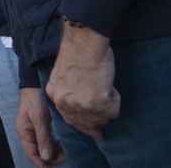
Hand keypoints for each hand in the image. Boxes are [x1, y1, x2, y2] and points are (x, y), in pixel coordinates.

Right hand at [17, 87, 65, 166]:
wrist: (33, 89)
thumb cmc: (34, 102)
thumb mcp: (39, 119)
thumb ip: (43, 138)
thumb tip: (46, 157)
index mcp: (25, 134)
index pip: (32, 155)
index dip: (41, 163)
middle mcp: (28, 135)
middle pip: (39, 153)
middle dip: (50, 158)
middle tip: (63, 157)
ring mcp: (34, 132)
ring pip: (44, 148)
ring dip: (53, 152)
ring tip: (63, 151)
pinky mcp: (40, 129)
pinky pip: (46, 141)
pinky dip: (53, 145)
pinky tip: (59, 144)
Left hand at [45, 22, 119, 138]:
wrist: (85, 40)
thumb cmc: (79, 50)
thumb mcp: (64, 75)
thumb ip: (70, 91)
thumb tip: (84, 106)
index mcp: (55, 94)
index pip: (70, 119)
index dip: (85, 125)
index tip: (96, 131)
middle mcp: (64, 102)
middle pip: (86, 123)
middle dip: (97, 118)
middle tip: (103, 115)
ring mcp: (80, 104)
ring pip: (102, 118)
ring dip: (108, 103)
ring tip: (104, 84)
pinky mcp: (96, 103)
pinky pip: (113, 111)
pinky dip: (115, 99)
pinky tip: (109, 85)